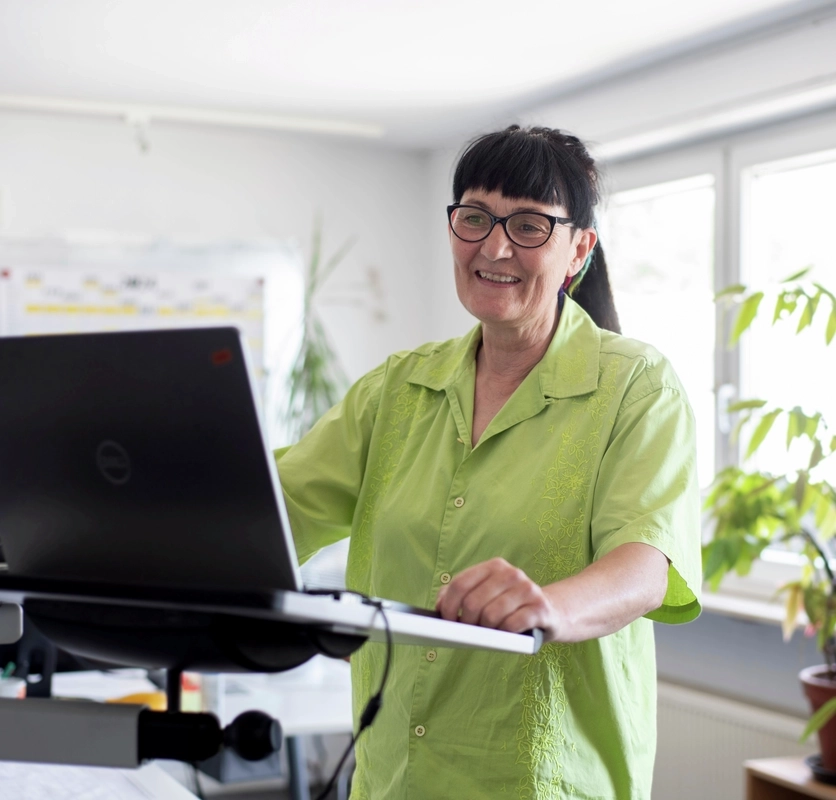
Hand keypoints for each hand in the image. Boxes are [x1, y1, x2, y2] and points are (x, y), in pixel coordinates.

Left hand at [435, 558, 556, 638]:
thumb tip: (439, 607)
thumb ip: (458, 595)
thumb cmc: (508, 606)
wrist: (549, 613)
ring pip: (491, 615)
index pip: (460, 584)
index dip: (448, 606)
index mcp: (494, 566)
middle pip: (473, 602)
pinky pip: (511, 625)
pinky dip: (504, 634)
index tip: (447, 621)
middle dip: (466, 622)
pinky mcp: (540, 608)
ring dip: (486, 630)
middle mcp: (511, 574)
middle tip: (470, 630)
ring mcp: (527, 589)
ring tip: (489, 632)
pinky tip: (506, 633)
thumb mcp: (484, 594)